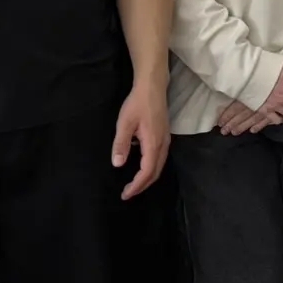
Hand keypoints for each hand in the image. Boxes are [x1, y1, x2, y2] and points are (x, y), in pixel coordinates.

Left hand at [112, 83, 170, 198]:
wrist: (152, 88)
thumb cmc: (137, 104)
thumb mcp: (124, 124)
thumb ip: (121, 145)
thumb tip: (117, 164)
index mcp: (153, 144)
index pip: (146, 172)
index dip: (136, 185)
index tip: (125, 194)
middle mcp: (163, 146)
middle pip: (155, 173)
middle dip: (142, 186)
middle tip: (128, 193)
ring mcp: (166, 141)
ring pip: (159, 166)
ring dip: (147, 178)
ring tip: (134, 184)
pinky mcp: (165, 137)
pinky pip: (160, 159)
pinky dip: (151, 169)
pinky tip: (141, 167)